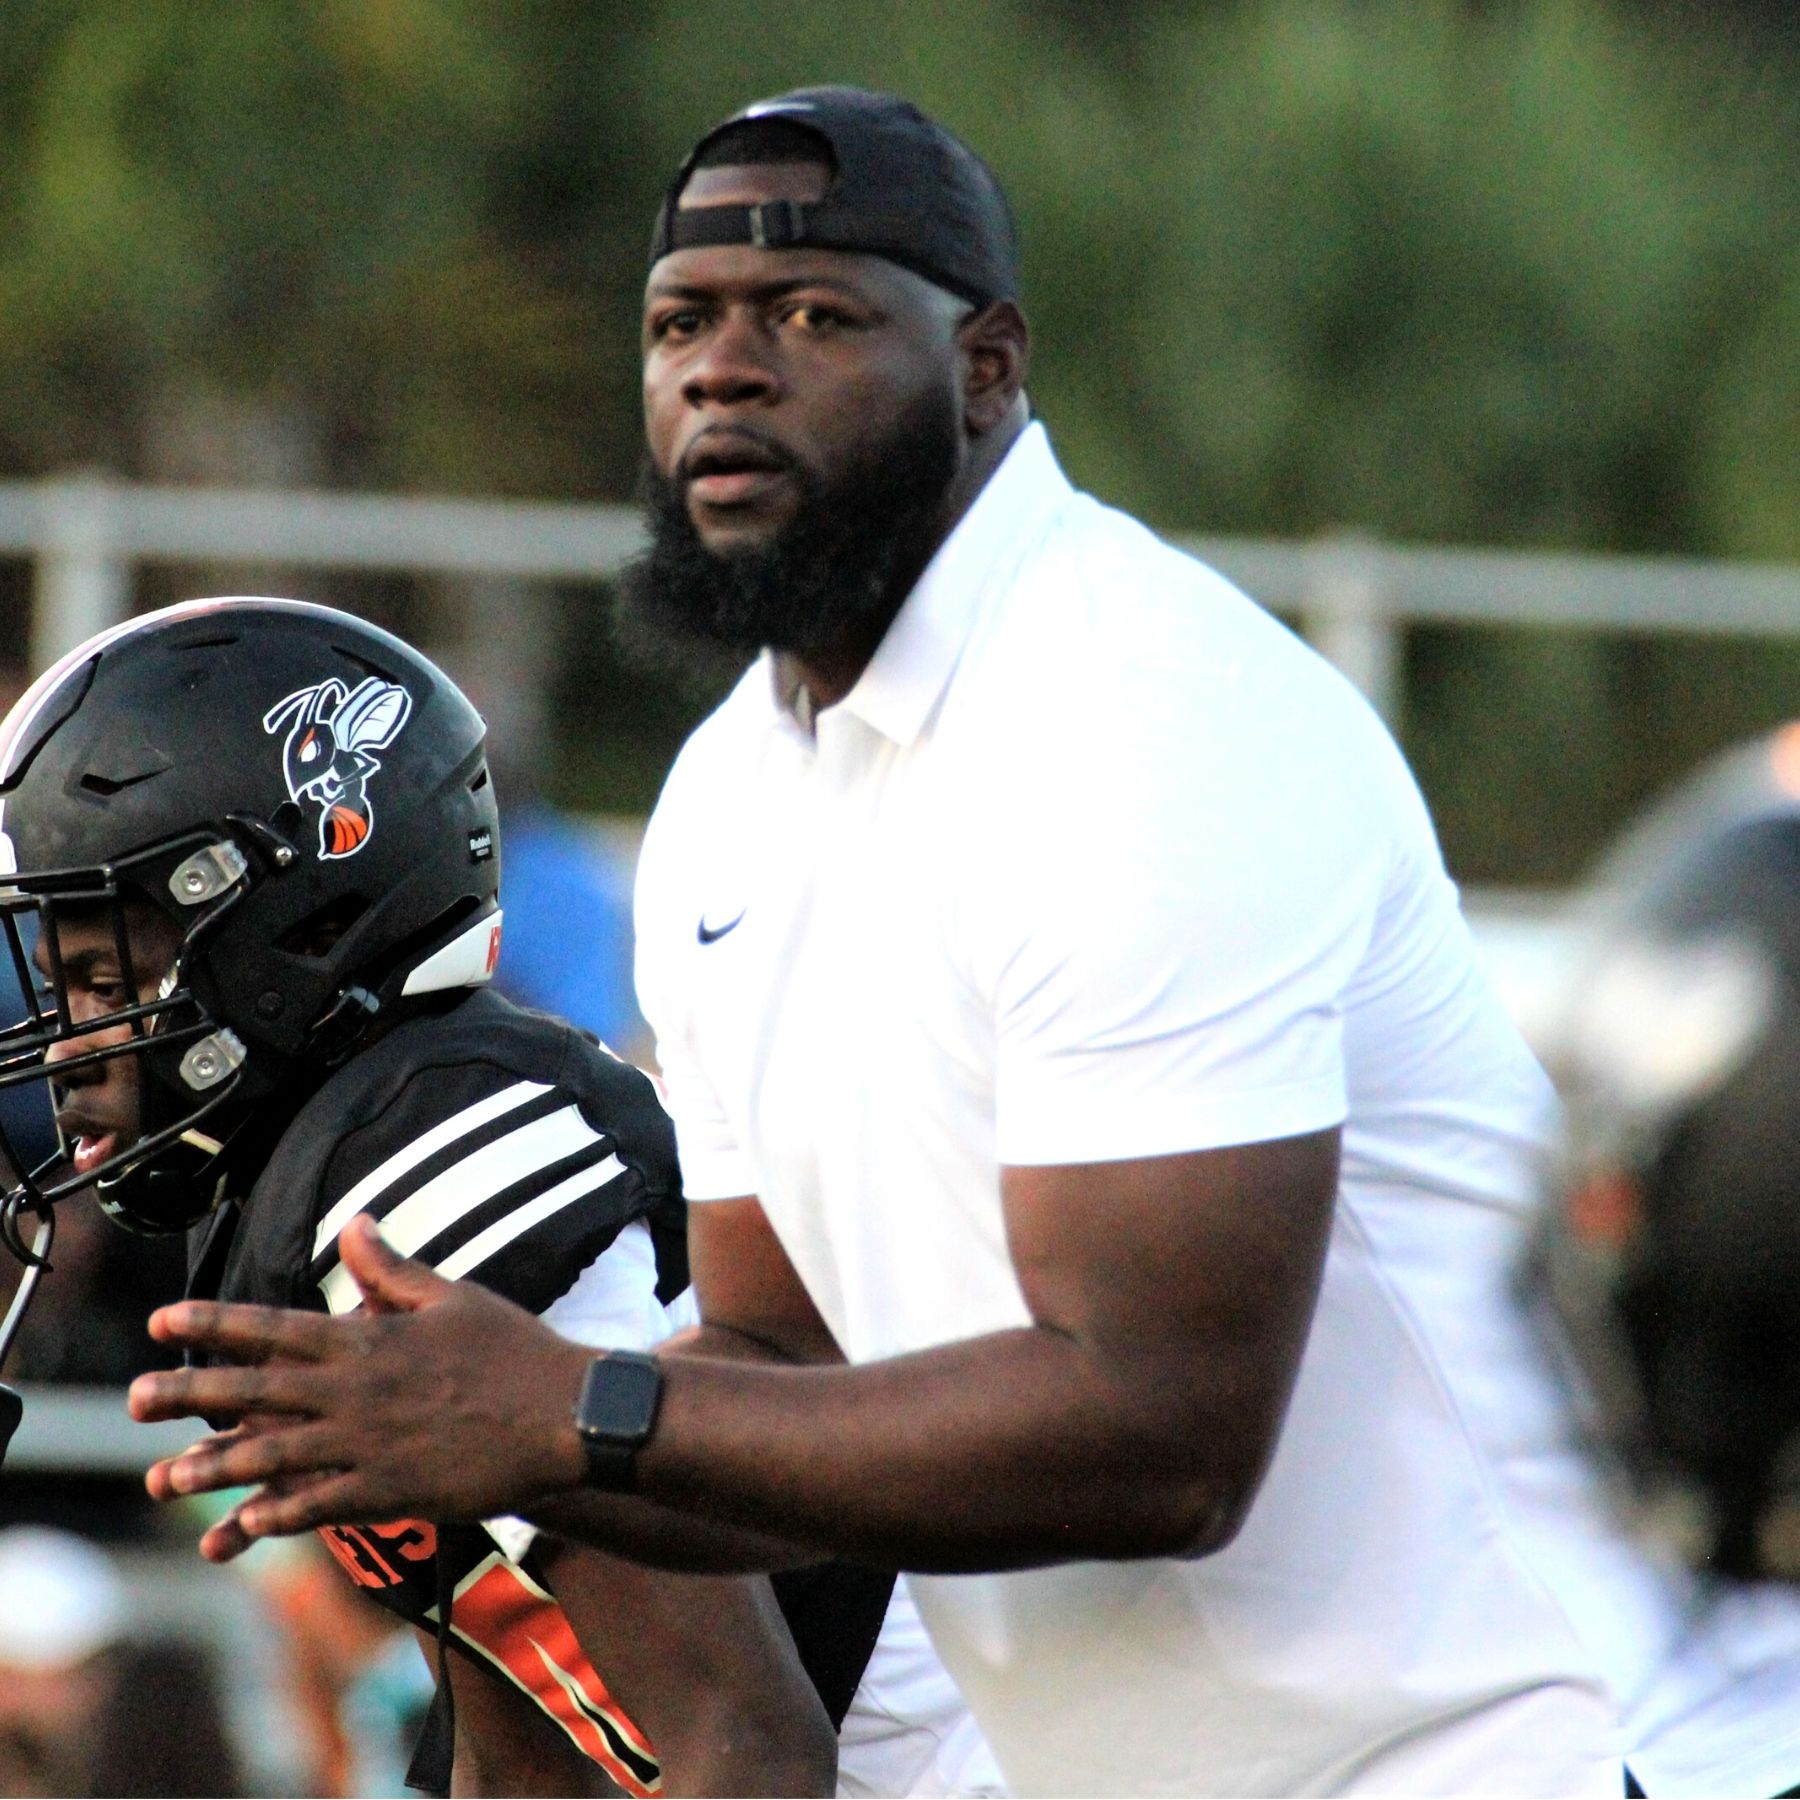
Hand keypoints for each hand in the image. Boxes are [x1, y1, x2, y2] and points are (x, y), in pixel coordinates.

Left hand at [129, 1214, 592, 1557]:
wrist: (564, 1414)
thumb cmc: (514, 1349)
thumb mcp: (454, 1296)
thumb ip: (394, 1269)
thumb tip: (355, 1224)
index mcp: (369, 1339)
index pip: (274, 1329)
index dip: (214, 1324)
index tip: (163, 1321)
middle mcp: (356, 1391)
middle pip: (254, 1392)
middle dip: (188, 1395)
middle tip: (134, 1400)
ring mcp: (369, 1444)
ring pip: (273, 1456)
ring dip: (214, 1466)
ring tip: (164, 1477)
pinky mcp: (390, 1491)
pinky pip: (319, 1506)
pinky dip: (277, 1514)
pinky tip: (242, 1523)